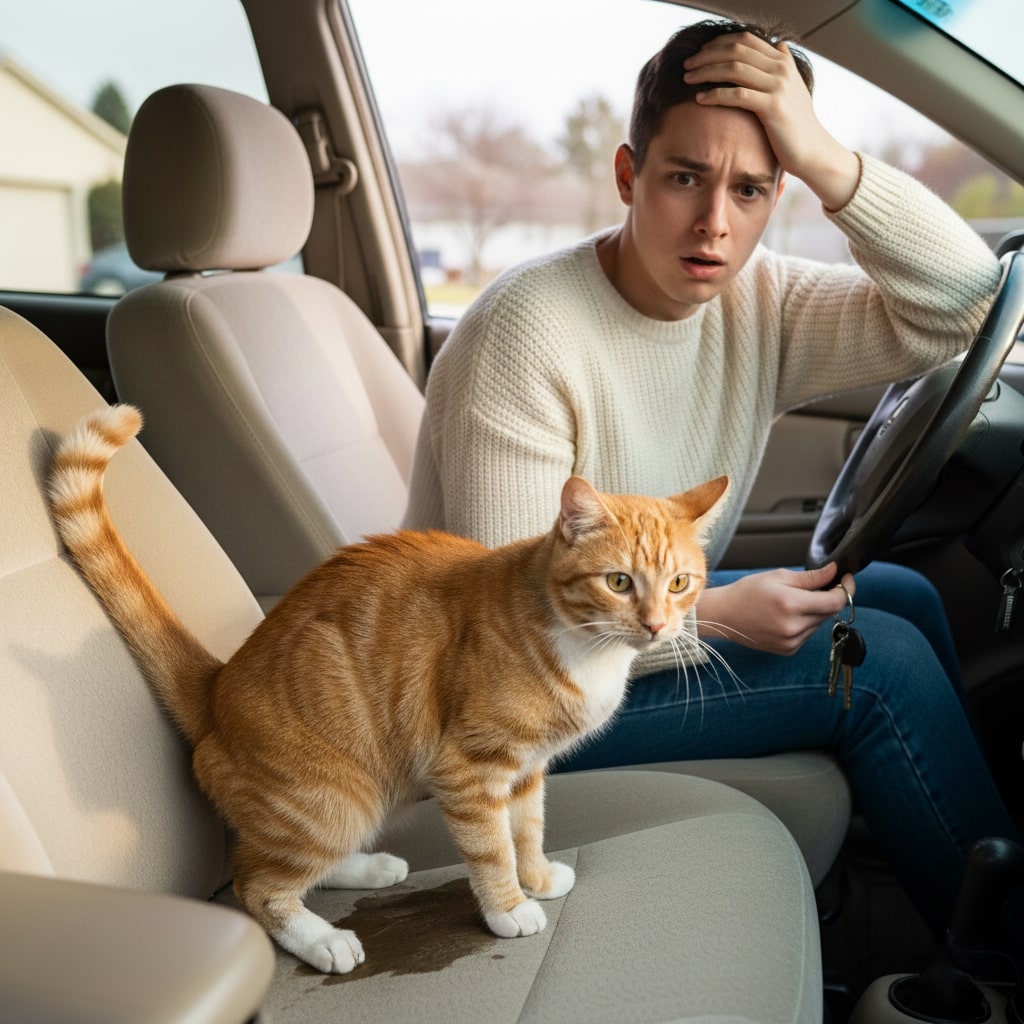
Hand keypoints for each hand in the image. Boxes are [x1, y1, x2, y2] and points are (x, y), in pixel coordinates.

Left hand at [682, 32, 860, 210]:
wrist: (812, 150)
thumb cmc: (796, 124)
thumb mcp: (793, 88)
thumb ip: (784, 66)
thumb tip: (779, 45)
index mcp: (782, 60)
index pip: (745, 39)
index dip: (719, 42)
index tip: (700, 52)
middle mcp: (781, 68)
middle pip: (736, 50)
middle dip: (707, 55)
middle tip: (687, 65)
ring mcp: (778, 86)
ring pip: (734, 69)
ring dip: (706, 72)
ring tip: (687, 79)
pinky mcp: (773, 107)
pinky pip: (737, 95)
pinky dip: (715, 94)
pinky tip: (700, 99)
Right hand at [696, 563, 854, 654]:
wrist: (725, 616)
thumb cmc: (747, 592)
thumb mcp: (778, 576)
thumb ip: (810, 577)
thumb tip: (834, 571)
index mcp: (790, 604)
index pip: (834, 601)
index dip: (846, 589)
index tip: (846, 579)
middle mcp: (793, 626)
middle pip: (828, 612)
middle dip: (828, 597)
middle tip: (816, 586)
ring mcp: (791, 641)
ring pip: (819, 623)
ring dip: (816, 611)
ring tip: (794, 602)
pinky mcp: (788, 650)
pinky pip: (808, 634)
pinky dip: (805, 623)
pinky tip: (787, 616)